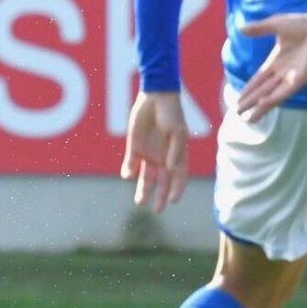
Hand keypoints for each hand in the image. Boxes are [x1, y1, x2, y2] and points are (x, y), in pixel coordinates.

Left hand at [122, 91, 189, 213]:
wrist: (155, 96)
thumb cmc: (171, 114)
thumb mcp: (177, 132)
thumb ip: (175, 150)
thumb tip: (170, 168)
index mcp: (177, 155)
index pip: (178, 177)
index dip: (176, 189)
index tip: (173, 200)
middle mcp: (163, 158)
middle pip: (161, 182)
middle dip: (159, 197)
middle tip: (156, 210)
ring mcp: (148, 153)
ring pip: (145, 177)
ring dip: (142, 190)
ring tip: (140, 202)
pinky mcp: (134, 147)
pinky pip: (131, 163)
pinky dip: (129, 170)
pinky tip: (129, 175)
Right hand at [232, 12, 306, 121]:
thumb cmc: (302, 25)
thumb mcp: (275, 24)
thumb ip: (258, 29)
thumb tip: (240, 29)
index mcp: (276, 61)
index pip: (259, 79)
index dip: (248, 89)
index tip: (238, 99)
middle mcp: (282, 72)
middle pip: (262, 91)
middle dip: (250, 102)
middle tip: (237, 113)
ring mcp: (291, 77)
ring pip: (272, 95)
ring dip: (260, 106)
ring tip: (249, 118)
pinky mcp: (301, 79)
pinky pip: (285, 91)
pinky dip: (274, 97)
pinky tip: (263, 103)